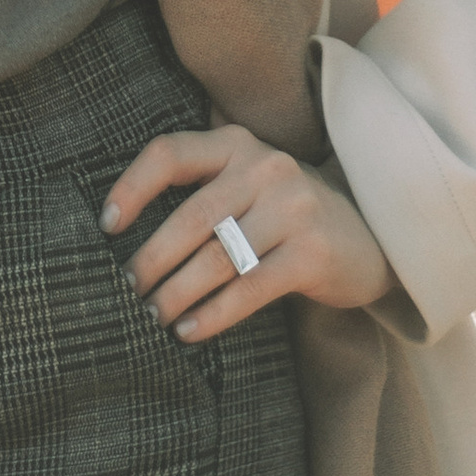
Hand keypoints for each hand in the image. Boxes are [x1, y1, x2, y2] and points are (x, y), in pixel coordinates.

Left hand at [103, 121, 393, 339]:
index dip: (132, 187)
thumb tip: (123, 239)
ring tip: (153, 317)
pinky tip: (189, 332)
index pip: (170, 153)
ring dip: (177, 293)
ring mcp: (294, 208)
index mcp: (237, 144)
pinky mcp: (313, 253)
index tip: (106, 226)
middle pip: (191, 216)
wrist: (370, 235)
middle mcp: (266, 167)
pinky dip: (213, 314)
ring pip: (217, 257)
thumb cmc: (286, 215)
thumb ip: (201, 193)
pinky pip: (249, 288)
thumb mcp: (248, 185)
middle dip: (152, 259)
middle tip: (128, 290)